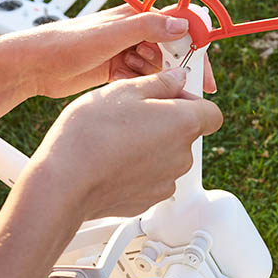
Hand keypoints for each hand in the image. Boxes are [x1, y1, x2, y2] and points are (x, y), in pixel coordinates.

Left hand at [3, 5, 216, 97]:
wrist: (33, 66)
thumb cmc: (64, 44)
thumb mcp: (108, 36)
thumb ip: (145, 27)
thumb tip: (180, 25)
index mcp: (136, 15)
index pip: (178, 26)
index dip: (195, 48)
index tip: (203, 74)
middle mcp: (134, 31)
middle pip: (171, 51)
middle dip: (174, 71)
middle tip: (177, 91)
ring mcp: (125, 50)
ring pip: (156, 68)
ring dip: (151, 79)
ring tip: (130, 79)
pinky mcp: (116, 69)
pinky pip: (140, 79)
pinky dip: (137, 86)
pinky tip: (121, 87)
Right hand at [29, 68, 222, 219]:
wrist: (65, 181)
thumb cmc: (92, 133)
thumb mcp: (124, 90)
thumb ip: (160, 82)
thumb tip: (177, 78)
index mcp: (183, 123)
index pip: (212, 112)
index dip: (192, 100)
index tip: (172, 95)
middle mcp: (181, 156)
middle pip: (187, 133)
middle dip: (166, 121)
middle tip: (134, 112)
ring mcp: (165, 181)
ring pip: (167, 155)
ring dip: (151, 145)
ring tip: (117, 136)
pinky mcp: (147, 199)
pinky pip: (150, 176)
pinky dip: (137, 167)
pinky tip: (111, 158)